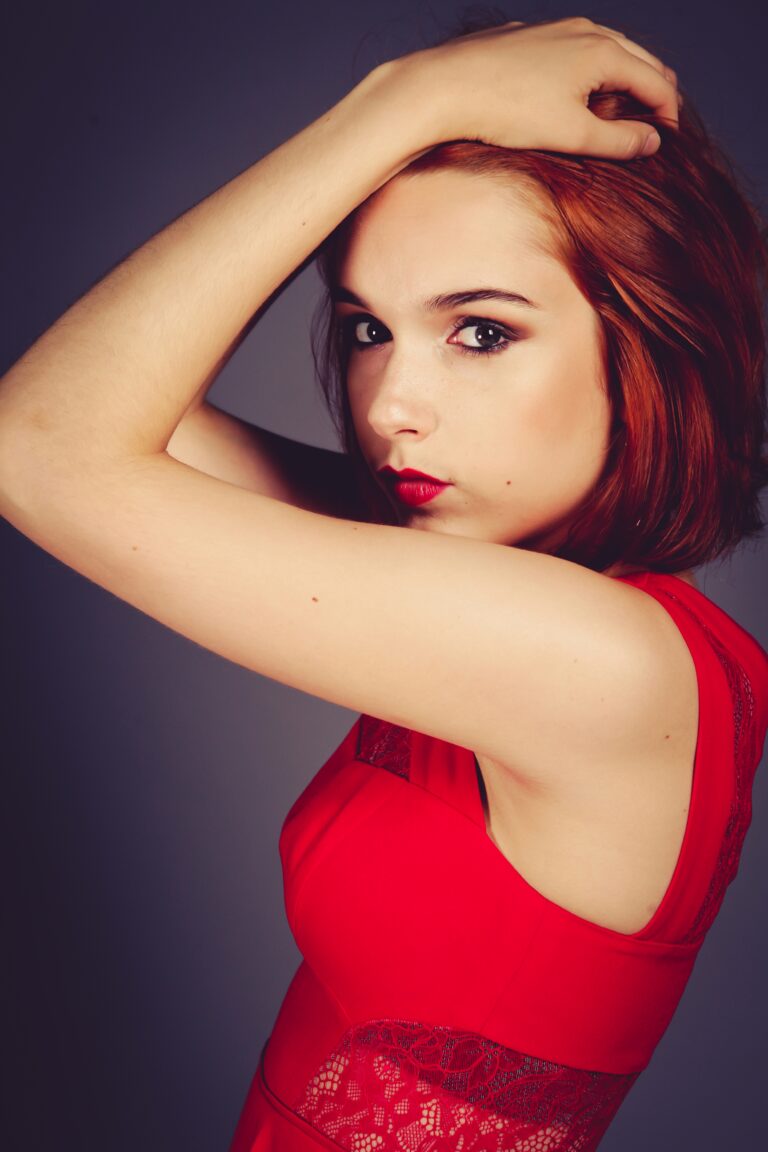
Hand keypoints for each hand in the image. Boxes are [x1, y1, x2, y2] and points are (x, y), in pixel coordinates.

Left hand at [396, 16, 679, 159]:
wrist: (447, 87)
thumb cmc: (508, 112)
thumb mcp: (572, 135)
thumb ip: (618, 140)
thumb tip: (652, 142)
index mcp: (604, 52)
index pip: (657, 82)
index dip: (668, 115)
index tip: (667, 143)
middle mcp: (585, 31)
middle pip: (639, 60)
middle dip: (653, 92)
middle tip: (656, 125)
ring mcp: (556, 29)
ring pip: (608, 51)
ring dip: (624, 78)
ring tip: (624, 108)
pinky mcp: (530, 38)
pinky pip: (575, 50)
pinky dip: (591, 71)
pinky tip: (578, 93)